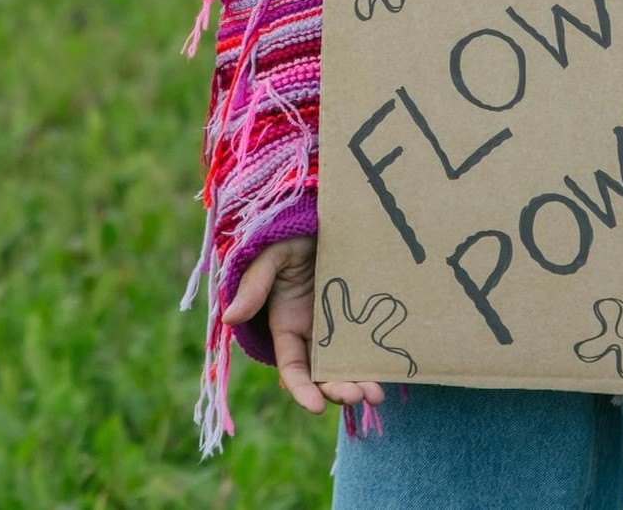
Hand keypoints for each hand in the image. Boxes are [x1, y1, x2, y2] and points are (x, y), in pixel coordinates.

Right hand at [222, 235, 385, 414]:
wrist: (323, 217)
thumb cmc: (289, 235)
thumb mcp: (271, 257)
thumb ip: (255, 286)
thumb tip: (230, 318)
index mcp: (286, 326)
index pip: (292, 368)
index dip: (302, 390)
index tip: (317, 406)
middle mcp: (313, 333)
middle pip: (324, 374)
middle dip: (338, 390)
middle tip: (358, 396)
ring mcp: (340, 326)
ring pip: (348, 365)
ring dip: (360, 382)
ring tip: (377, 395)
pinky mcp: (363, 315)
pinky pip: (369, 344)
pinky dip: (377, 361)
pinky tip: (391, 370)